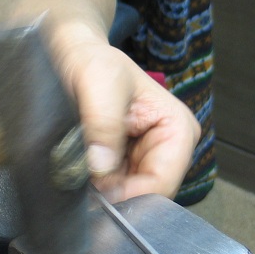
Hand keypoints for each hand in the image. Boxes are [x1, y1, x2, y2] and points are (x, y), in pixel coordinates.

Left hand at [48, 25, 200, 200]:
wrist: (76, 56)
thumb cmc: (93, 62)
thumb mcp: (98, 84)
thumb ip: (103, 125)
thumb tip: (102, 168)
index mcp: (178, 129)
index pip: (162, 183)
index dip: (128, 196)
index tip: (95, 195)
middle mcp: (170, 149)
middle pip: (147, 195)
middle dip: (115, 197)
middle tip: (81, 188)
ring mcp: (149, 158)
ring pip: (130, 196)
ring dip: (104, 194)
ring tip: (78, 177)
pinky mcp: (128, 164)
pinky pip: (116, 189)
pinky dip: (98, 188)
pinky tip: (81, 176)